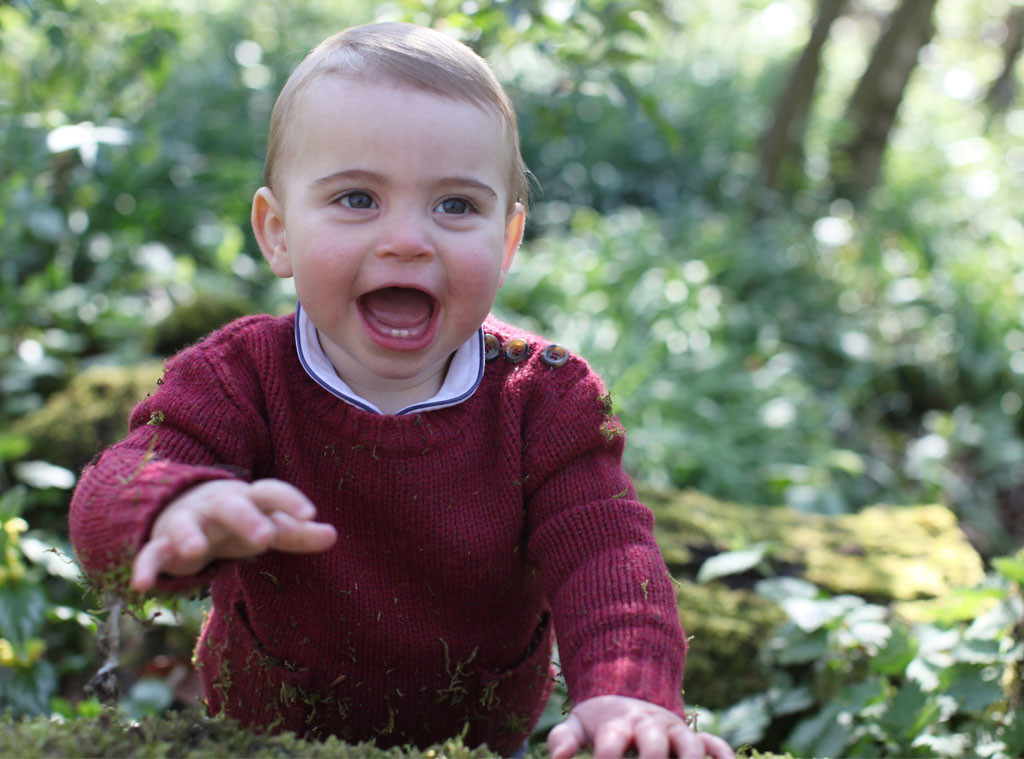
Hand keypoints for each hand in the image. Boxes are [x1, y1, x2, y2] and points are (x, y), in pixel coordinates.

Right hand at [130, 478, 336, 590]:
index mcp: (247, 499)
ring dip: (190, 536)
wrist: (177, 509)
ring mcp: (187, 522)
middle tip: (265, 537)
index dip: (290, 501)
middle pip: (232, 506)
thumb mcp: (265, 525)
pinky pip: (151, 554)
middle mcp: (217, 506)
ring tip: (197, 552)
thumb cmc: (233, 523)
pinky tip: (142, 587)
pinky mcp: (161, 544)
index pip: (270, 492)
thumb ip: (296, 533)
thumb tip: (334, 535)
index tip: (311, 514)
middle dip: (246, 518)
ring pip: (186, 525)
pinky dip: (145, 568)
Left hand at [547, 695, 733, 758]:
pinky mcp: (694, 738)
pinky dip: (724, 756)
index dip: (607, 757)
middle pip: (654, 741)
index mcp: (618, 723)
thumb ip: (563, 739)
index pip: (612, 740)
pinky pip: (715, 745)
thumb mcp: (577, 725)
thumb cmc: (599, 723)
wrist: (628, 696)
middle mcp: (649, 725)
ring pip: (691, 745)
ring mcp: (674, 731)